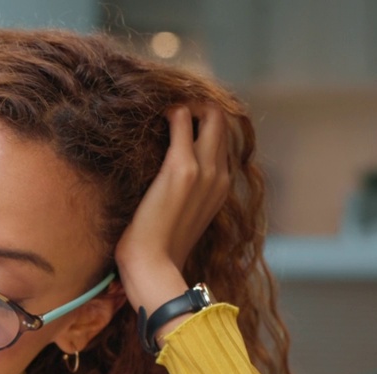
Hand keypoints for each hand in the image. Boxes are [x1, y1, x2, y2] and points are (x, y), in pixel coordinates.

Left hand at [114, 104, 230, 326]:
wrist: (153, 267)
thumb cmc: (159, 248)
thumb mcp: (180, 218)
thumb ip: (183, 196)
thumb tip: (167, 186)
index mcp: (222, 188)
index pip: (223, 140)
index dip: (203, 123)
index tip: (179, 118)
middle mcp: (220, 175)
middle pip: (221, 120)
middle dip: (198, 105)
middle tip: (169, 107)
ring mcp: (204, 169)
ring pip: (209, 114)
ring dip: (186, 103)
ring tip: (161, 107)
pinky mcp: (181, 167)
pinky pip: (181, 119)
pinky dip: (170, 109)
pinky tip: (153, 114)